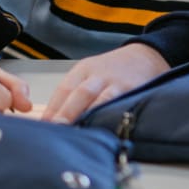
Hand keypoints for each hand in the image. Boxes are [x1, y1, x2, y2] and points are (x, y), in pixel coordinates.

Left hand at [42, 43, 170, 122]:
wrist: (147, 56)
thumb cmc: (115, 69)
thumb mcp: (91, 74)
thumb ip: (74, 94)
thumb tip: (53, 121)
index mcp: (83, 70)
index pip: (63, 89)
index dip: (52, 108)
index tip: (42, 126)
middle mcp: (97, 74)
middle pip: (78, 94)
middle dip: (65, 113)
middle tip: (54, 129)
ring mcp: (115, 82)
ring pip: (97, 99)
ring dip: (85, 116)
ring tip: (74, 132)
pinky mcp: (131, 90)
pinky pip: (117, 104)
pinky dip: (107, 116)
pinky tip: (100, 128)